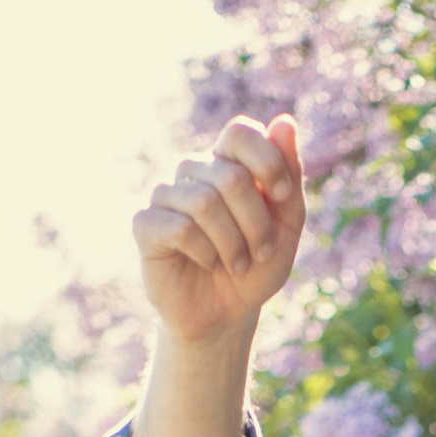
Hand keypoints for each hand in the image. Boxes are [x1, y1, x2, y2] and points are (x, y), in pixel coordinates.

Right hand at [135, 114, 305, 343]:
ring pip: (205, 203)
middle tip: (261, 252)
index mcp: (226, 163)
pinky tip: (207, 264)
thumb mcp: (287, 225)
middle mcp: (193, 172)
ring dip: (233, 243)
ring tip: (238, 264)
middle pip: (230, 175)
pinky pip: (179, 227)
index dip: (266, 161)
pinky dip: (205, 253)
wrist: (225, 315)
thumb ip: (289, 174)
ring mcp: (166, 195)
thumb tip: (285, 121)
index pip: (239, 132)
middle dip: (257, 222)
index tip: (282, 197)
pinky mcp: (146, 224)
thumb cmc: (256, 266)